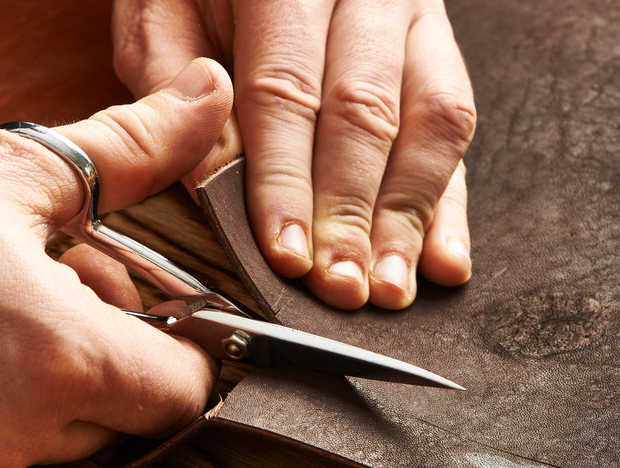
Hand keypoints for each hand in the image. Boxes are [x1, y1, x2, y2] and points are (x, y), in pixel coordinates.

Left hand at [112, 0, 475, 309]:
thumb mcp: (161, 13)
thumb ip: (172, 84)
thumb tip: (213, 178)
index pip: (287, 90)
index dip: (287, 181)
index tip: (286, 252)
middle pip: (367, 113)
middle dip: (352, 214)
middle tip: (340, 287)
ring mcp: (412, 18)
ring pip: (432, 120)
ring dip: (408, 218)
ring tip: (386, 288)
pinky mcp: (438, 50)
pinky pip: (457, 126)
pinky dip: (450, 205)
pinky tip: (442, 262)